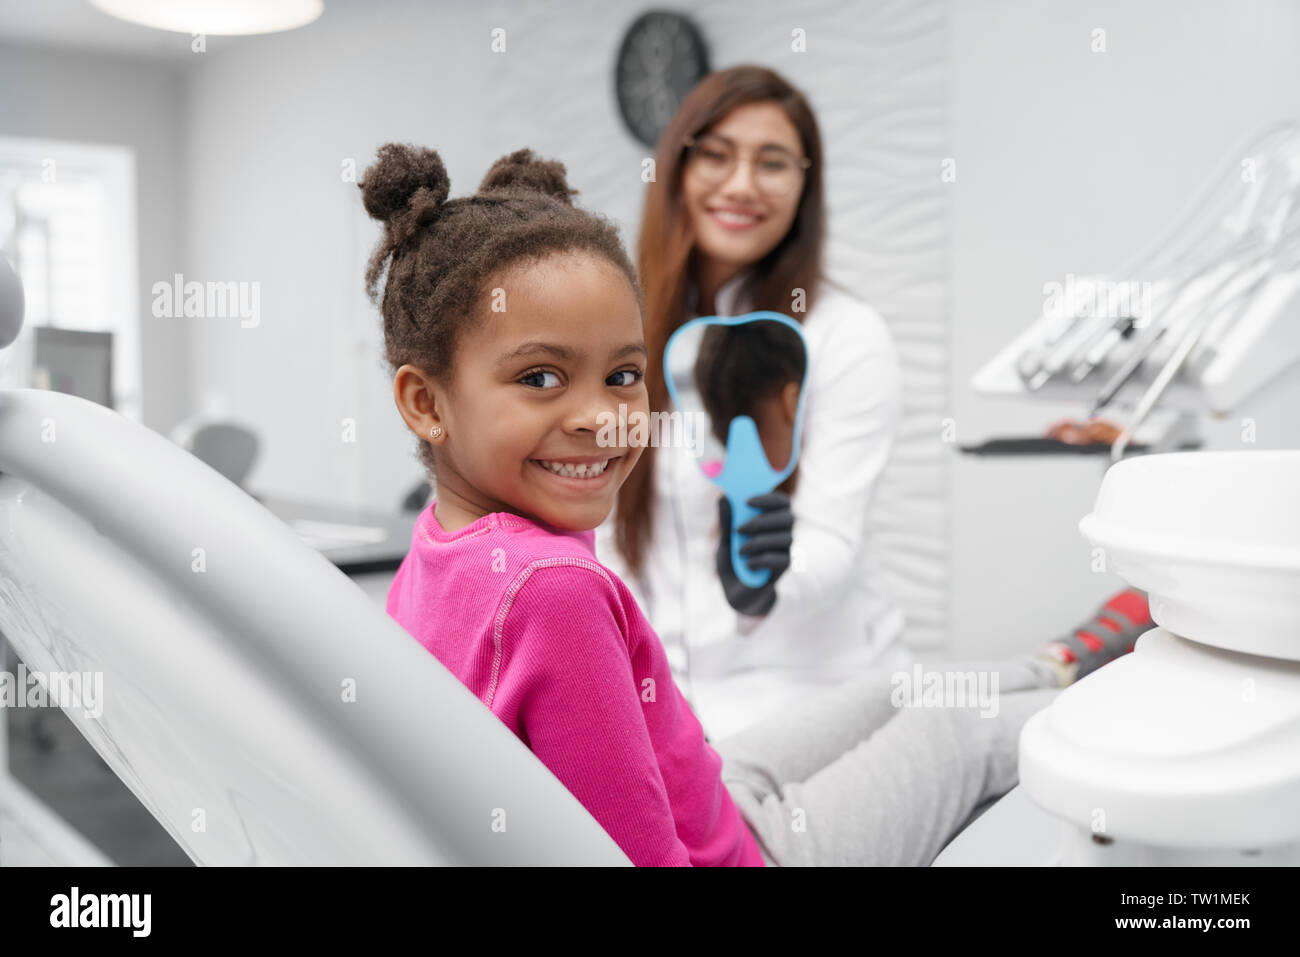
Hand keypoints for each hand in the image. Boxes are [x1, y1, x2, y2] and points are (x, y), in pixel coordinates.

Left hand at [715, 491, 793, 615]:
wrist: (735, 591)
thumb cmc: (733, 560)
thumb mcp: (726, 540)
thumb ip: (727, 521)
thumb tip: (723, 498)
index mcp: (771, 518)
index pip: (782, 501)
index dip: (768, 498)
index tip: (747, 502)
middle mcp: (783, 532)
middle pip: (788, 518)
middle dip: (763, 521)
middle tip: (740, 529)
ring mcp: (785, 550)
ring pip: (786, 538)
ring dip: (760, 542)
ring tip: (740, 551)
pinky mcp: (784, 568)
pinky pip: (781, 559)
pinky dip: (762, 560)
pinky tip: (748, 564)